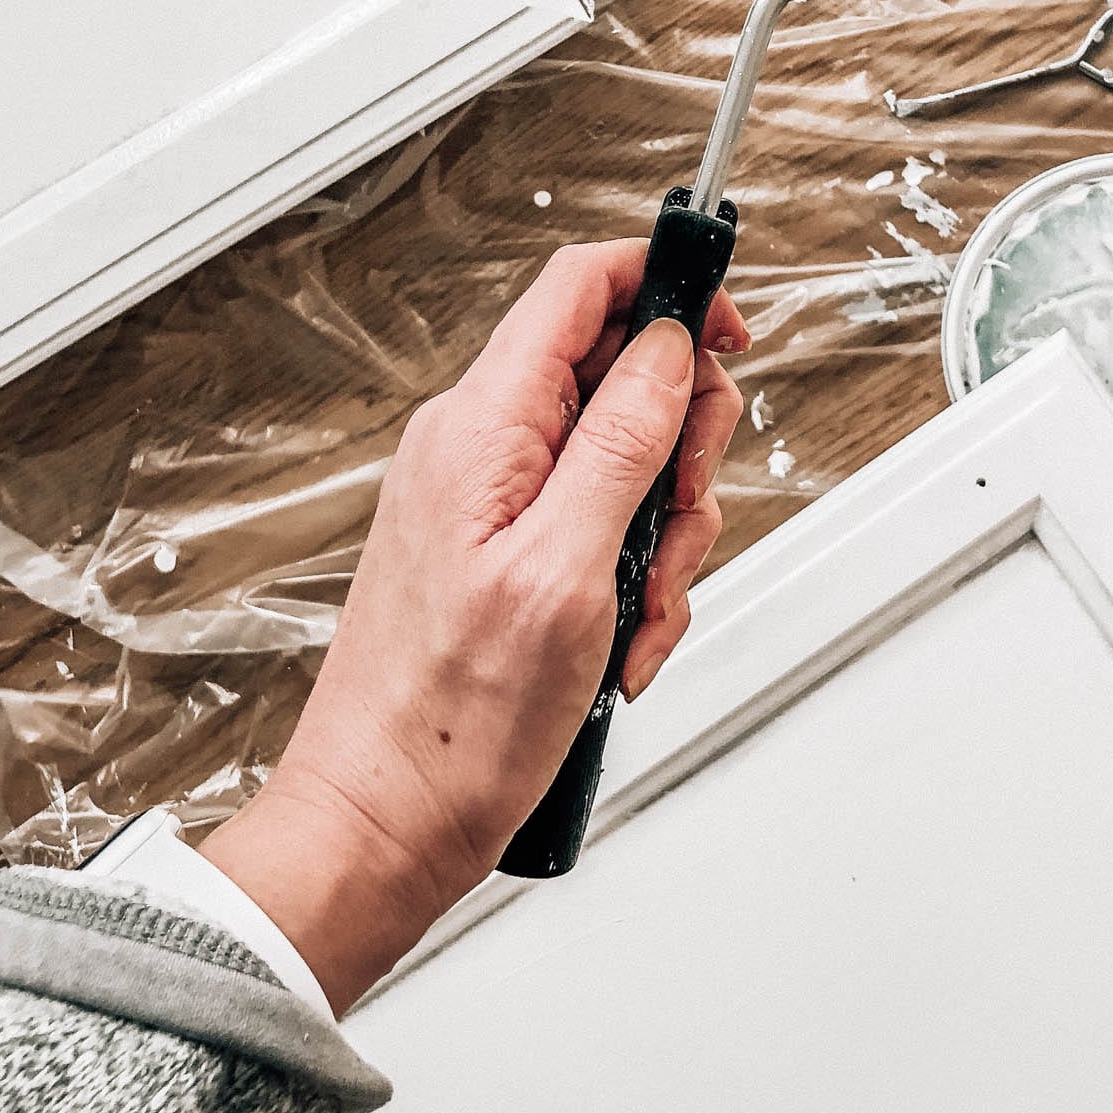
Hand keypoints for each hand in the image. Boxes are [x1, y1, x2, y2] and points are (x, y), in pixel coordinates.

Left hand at [203, 241, 747, 1009]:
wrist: (381, 826)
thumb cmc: (448, 725)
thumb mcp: (566, 571)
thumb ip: (621, 444)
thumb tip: (667, 346)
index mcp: (483, 427)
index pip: (582, 287)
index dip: (667, 286)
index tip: (732, 331)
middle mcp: (478, 448)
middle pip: (620, 377)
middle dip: (678, 451)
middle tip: (674, 527)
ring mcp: (488, 503)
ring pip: (623, 464)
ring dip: (660, 539)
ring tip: (637, 615)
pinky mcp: (500, 556)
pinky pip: (597, 531)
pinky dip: (629, 584)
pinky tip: (618, 647)